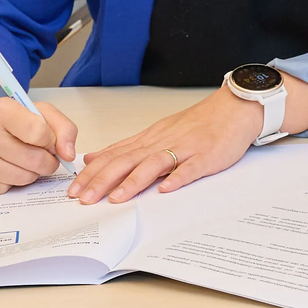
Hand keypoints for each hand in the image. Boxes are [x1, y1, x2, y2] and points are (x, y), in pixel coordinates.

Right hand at [0, 93, 77, 194]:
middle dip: (47, 162)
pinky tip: (3, 168)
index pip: (39, 133)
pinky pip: (3, 189)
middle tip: (43, 156)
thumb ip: (63, 128)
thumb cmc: (8, 121)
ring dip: (30, 173)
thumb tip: (69, 155)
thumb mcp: (39, 112)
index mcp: (0, 110)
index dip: (51, 141)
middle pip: (34, 160)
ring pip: (21, 179)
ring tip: (22, 160)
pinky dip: (9, 182)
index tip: (48, 141)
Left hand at [70, 73, 307, 202]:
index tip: (73, 189)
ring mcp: (185, 149)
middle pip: (127, 161)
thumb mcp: (156, 132)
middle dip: (103, 181)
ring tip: (116, 198)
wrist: (234, 108)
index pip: (114, 156)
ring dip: (133, 182)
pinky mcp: (207, 156)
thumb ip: (126, 147)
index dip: (92, 173)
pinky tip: (166, 189)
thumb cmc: (198, 124)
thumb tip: (93, 158)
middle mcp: (162, 143)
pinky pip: (191, 168)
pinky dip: (178, 178)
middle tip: (84, 199)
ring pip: (154, 164)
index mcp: (149, 139)